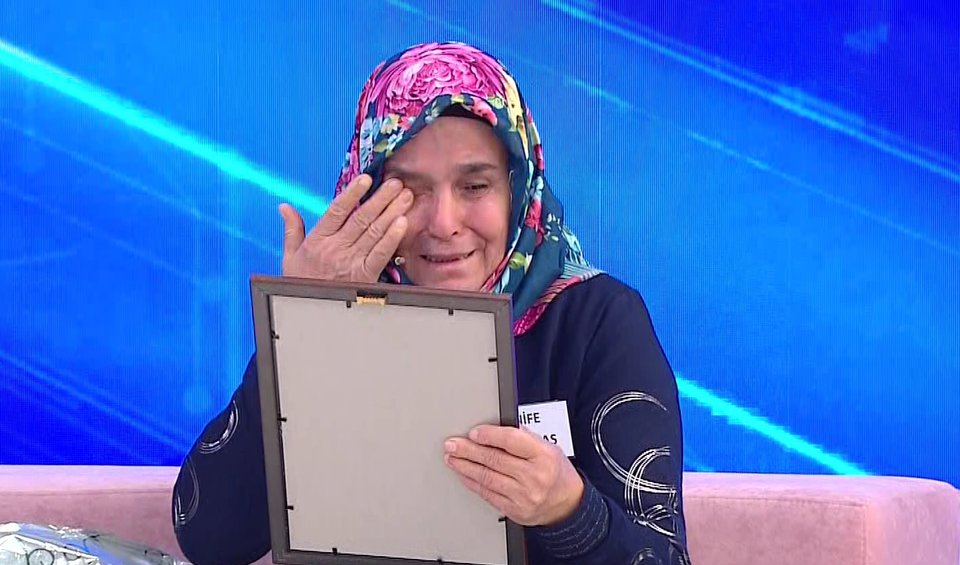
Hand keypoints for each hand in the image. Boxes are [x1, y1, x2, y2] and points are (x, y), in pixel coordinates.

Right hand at [278, 174, 412, 281]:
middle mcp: (336, 247)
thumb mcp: (291, 255)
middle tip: (396, 183)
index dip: (352, 193)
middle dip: (381, 198)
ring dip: (391, 212)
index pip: (337, 210)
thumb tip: (284, 207)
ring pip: (374, 232)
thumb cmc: (301, 282)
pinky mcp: (364, 276)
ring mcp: (351, 261)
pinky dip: (392, 238)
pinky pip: (380, 254)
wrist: (308, 310)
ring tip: (405, 197)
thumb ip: (292, 229)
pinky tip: (402, 224)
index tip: (366, 178)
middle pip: (361, 218)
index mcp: (319, 239)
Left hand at [443, 425, 583, 526]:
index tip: (473, 433)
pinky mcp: (514, 510)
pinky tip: (464, 475)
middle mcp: (534, 476)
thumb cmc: (557, 473)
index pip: (511, 441)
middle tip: (452, 444)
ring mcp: (523, 495)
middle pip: (494, 460)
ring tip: (452, 458)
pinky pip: (488, 494)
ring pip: (487, 477)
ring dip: (465, 466)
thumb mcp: (549, 447)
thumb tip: (495, 431)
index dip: (488, 435)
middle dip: (468, 451)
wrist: (568, 505)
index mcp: (544, 455)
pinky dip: (473, 483)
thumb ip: (525, 438)